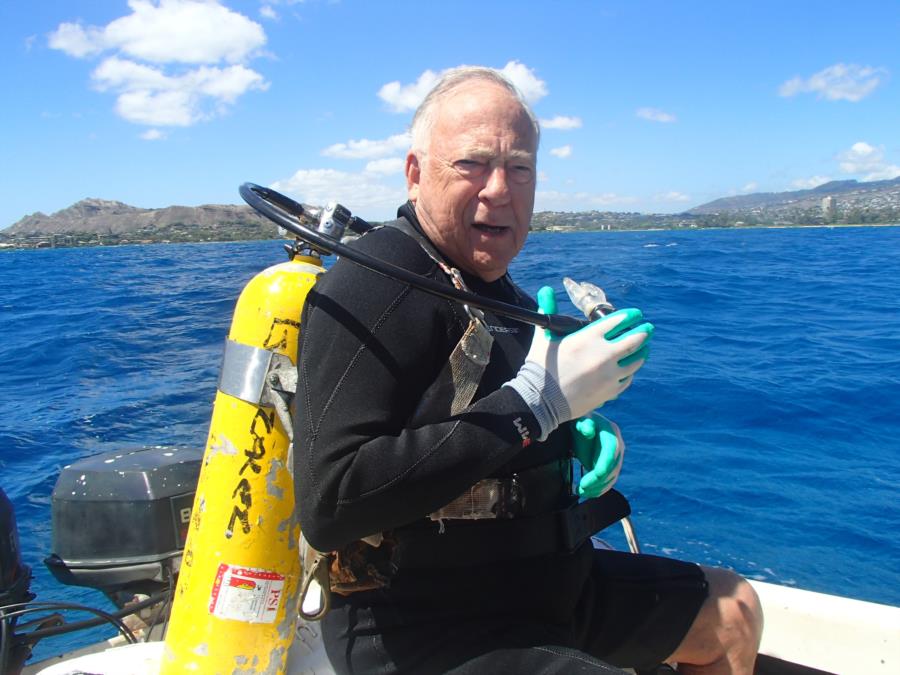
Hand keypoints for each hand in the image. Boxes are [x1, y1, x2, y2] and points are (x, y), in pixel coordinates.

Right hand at [526, 286, 652, 420]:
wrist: (540, 401)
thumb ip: (548, 310)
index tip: (635, 314)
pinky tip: (629, 368)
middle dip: (644, 331)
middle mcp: (604, 355)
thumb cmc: (540, 366)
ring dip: (642, 351)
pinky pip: (628, 378)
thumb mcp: (545, 337)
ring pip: (636, 360)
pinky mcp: (610, 392)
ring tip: (644, 348)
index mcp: (588, 338)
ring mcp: (610, 375)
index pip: (618, 321)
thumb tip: (545, 289)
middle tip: (648, 328)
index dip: (630, 316)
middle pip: (635, 340)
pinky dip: (630, 371)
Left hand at [572, 413, 624, 497]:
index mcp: (612, 435)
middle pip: (612, 469)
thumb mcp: (580, 420)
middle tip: (581, 488)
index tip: (591, 478)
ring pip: (611, 478)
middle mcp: (617, 447)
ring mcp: (615, 458)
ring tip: (580, 492)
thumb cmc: (580, 421)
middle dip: (597, 482)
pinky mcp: (610, 466)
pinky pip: (608, 481)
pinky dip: (599, 489)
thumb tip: (589, 431)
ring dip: (597, 488)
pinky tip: (587, 493)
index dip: (602, 468)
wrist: (583, 424)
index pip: (610, 455)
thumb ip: (584, 424)